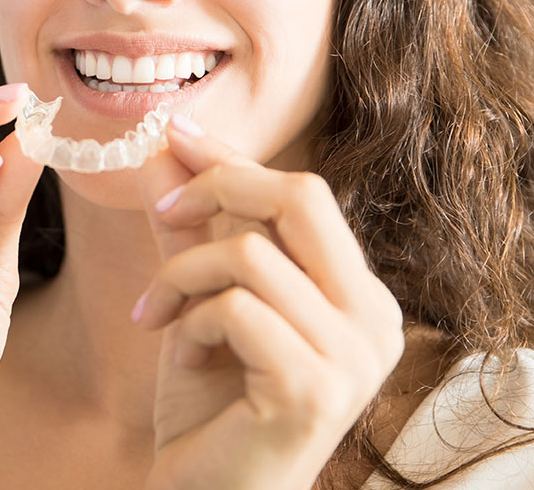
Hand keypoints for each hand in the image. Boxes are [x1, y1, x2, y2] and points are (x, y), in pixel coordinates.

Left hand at [134, 118, 403, 489]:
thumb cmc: (211, 401)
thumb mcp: (200, 298)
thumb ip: (190, 228)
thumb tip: (163, 152)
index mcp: (358, 292)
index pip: (302, 194)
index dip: (234, 158)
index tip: (177, 133)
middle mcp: (373, 317)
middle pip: (301, 196)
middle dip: (219, 185)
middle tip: (165, 210)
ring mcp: (354, 356)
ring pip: (251, 253)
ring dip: (183, 274)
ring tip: (159, 314)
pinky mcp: (315, 388)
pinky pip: (235, 308)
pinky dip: (190, 321)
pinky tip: (180, 356)